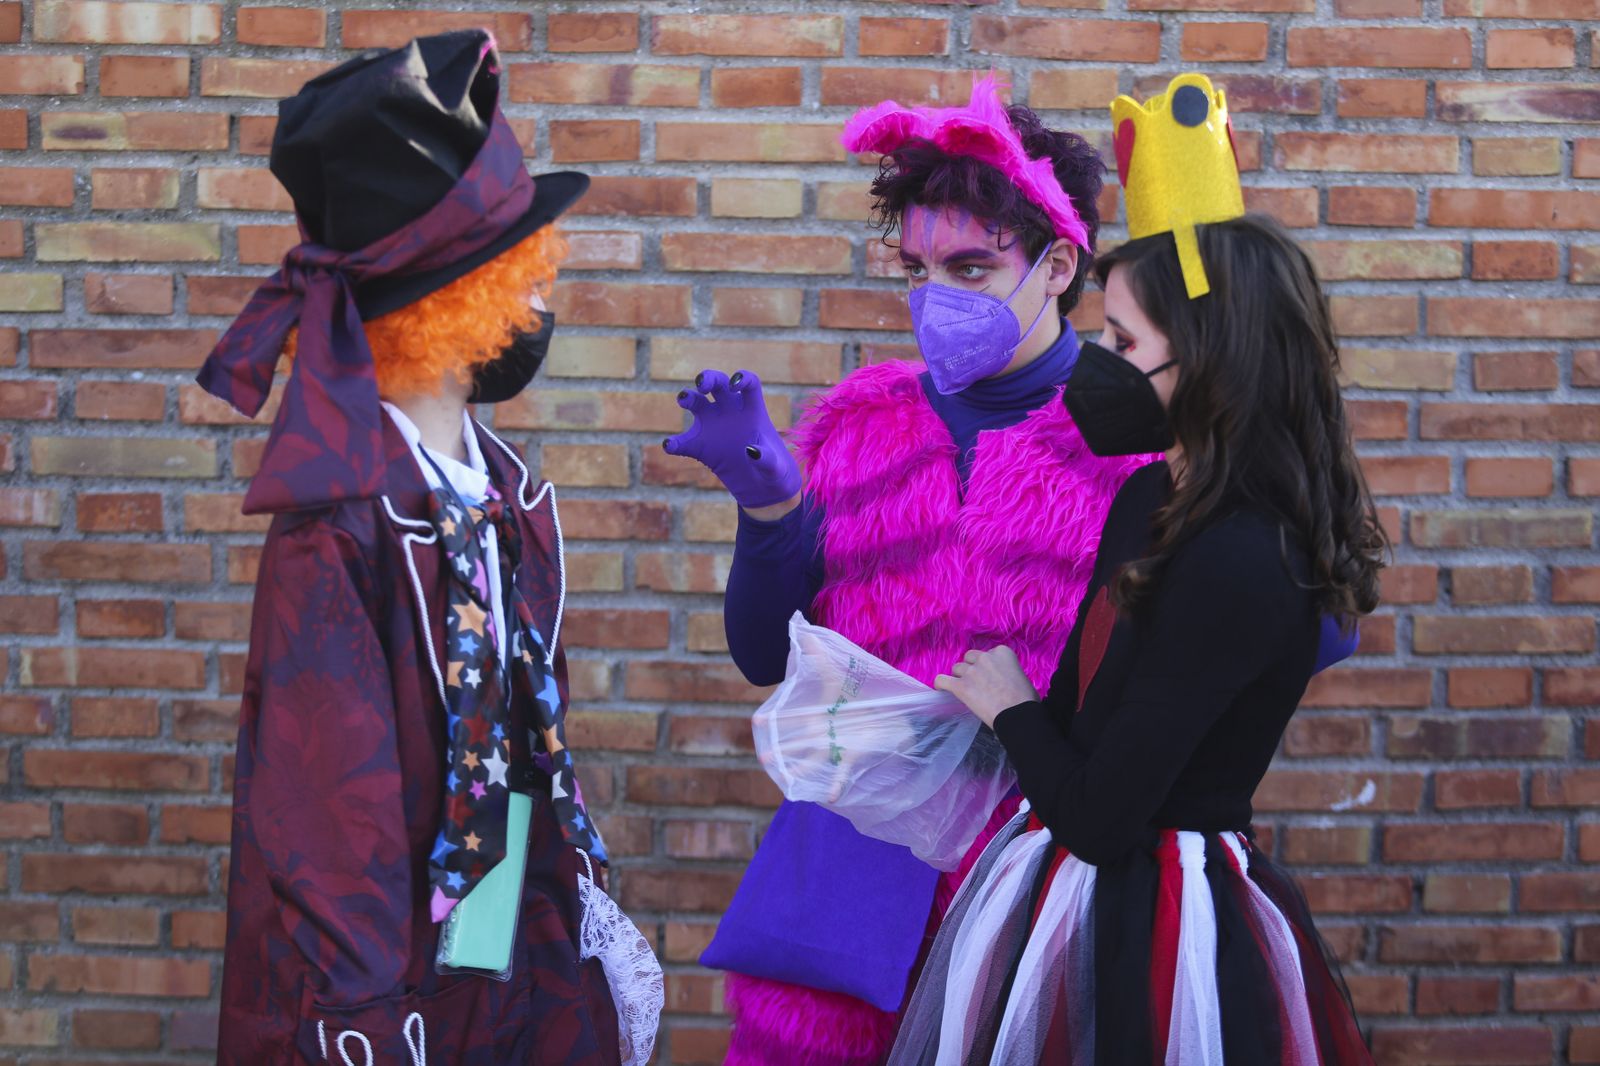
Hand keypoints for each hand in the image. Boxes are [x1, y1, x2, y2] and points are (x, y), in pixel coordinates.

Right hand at [663, 369, 801, 510]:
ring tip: (683, 399)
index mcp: (752, 411)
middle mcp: (730, 412)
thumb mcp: (774, 468)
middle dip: (708, 378)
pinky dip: (674, 443)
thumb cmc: (773, 471)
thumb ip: (766, 459)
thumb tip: (751, 451)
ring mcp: (713, 426)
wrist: (761, 488)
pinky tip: (670, 445)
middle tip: (702, 385)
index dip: (741, 378)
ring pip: (696, 402)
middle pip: (718, 384)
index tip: (734, 384)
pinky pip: (683, 442)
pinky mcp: (700, 446)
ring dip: (688, 397)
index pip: (749, 383)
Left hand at [935, 646, 1038, 728]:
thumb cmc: (1026, 700)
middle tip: (978, 682)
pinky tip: (942, 688)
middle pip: (970, 658)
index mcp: (1002, 653)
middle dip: (972, 668)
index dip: (989, 666)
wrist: (1018, 716)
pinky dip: (941, 684)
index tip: (992, 676)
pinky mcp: (960, 686)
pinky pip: (942, 680)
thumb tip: (1003, 680)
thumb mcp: (1021, 676)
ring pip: (957, 668)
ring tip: (966, 689)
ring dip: (960, 677)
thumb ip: (1008, 671)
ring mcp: (971, 671)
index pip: (989, 653)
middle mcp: (985, 658)